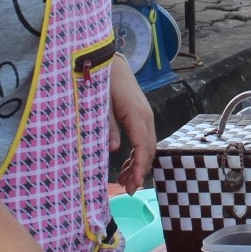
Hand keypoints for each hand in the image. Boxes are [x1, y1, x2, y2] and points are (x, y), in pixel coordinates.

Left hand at [107, 56, 154, 193]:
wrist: (109, 62)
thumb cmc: (104, 81)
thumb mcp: (101, 104)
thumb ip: (108, 126)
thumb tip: (113, 149)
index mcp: (136, 115)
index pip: (144, 147)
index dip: (140, 167)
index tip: (134, 184)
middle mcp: (145, 117)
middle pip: (149, 149)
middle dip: (141, 171)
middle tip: (129, 189)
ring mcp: (145, 116)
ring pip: (148, 145)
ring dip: (139, 164)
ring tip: (126, 181)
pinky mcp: (140, 115)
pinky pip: (143, 138)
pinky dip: (137, 154)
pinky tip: (127, 165)